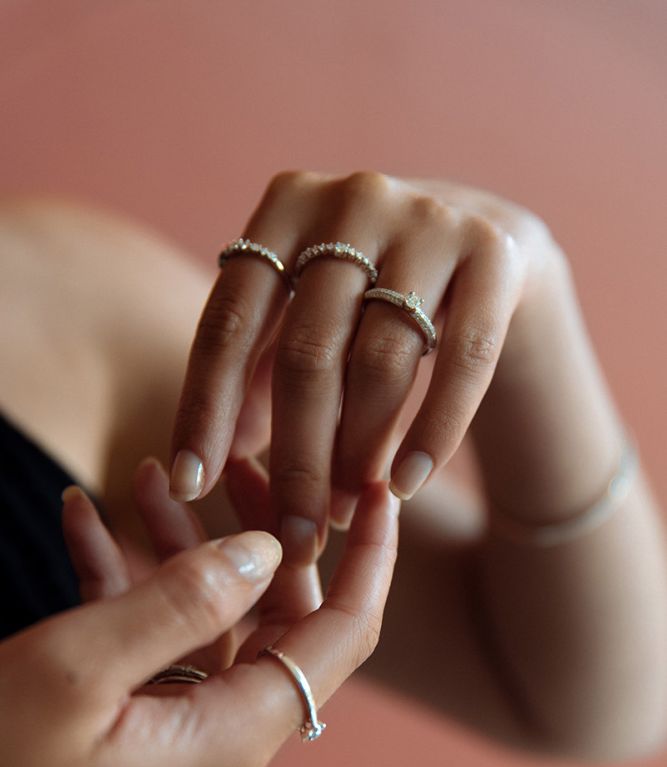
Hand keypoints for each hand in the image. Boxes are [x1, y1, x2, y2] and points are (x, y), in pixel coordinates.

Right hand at [0, 459, 397, 766]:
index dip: (370, 559)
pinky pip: (150, 652)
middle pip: (275, 621)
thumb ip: (182, 602)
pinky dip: (126, 587)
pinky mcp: (134, 739)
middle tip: (233, 463)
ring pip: (206, 626)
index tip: (380, 489)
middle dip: (258, 534)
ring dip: (178, 550)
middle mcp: (223, 742)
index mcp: (234, 735)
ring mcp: (178, 742)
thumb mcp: (79, 671)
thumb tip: (266, 551)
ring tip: (143, 475)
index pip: (342, 635)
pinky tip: (82, 521)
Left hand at [169, 171, 557, 561]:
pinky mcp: (495, 253)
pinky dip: (432, 432)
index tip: (187, 486)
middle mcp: (353, 198)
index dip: (205, 409)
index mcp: (285, 207)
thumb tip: (208, 466)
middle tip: (294, 534)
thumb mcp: (307, 317)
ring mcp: (429, 219)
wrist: (488, 243)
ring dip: (359, 455)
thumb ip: (258, 375)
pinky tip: (408, 487)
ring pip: (380, 363)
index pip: (228, 322)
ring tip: (347, 514)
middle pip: (307, 354)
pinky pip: (461, 361)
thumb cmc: (373, 294)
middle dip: (295, 460)